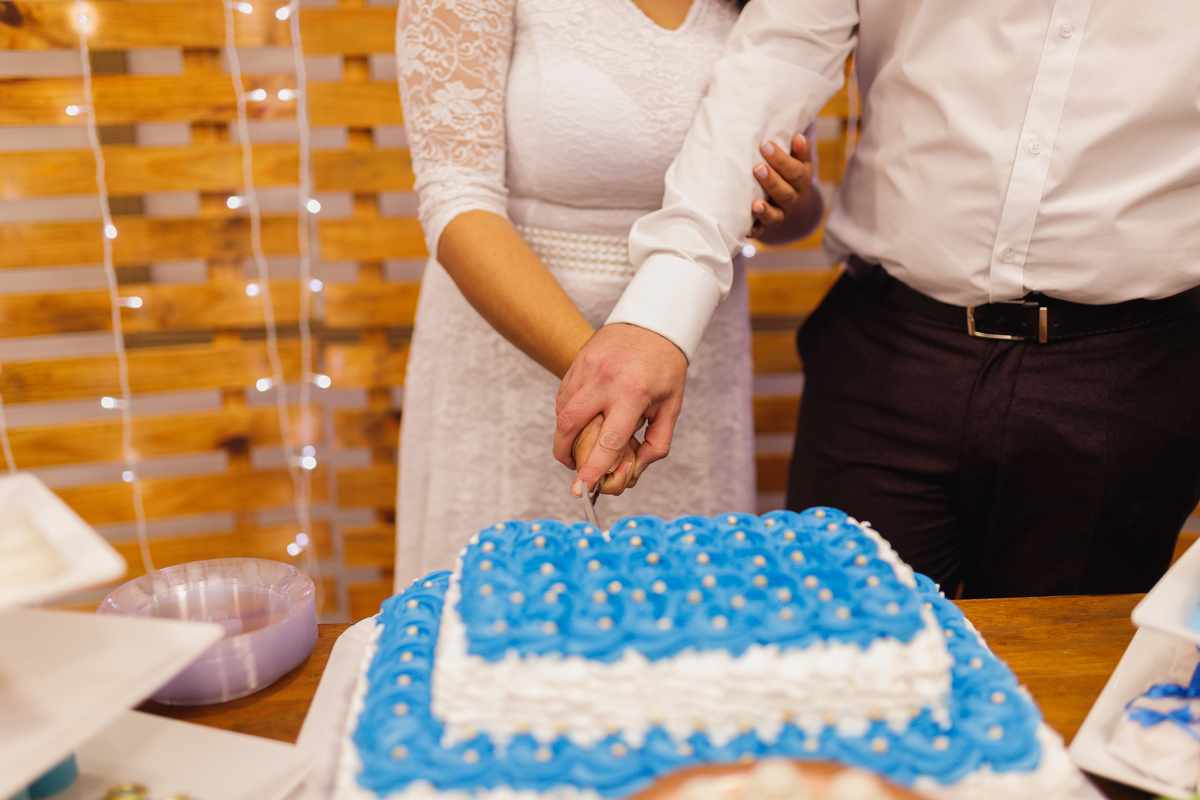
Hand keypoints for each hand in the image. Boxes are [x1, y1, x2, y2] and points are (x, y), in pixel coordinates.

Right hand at [554, 323, 687, 496]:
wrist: (654, 321)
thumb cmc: (665, 367)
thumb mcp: (672, 406)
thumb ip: (657, 442)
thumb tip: (635, 469)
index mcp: (633, 394)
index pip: (607, 441)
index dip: (592, 469)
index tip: (580, 489)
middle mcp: (606, 381)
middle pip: (570, 425)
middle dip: (564, 453)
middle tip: (572, 466)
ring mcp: (588, 368)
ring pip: (562, 411)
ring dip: (565, 433)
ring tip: (581, 440)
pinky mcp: (578, 361)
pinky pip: (564, 395)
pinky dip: (567, 413)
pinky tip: (582, 416)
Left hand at [749, 132, 822, 242]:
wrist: (791, 198)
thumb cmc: (787, 168)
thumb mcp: (796, 157)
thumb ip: (797, 147)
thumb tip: (798, 135)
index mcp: (801, 178)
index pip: (795, 170)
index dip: (783, 159)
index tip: (766, 144)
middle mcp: (794, 197)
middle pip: (786, 192)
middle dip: (772, 180)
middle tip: (757, 167)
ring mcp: (781, 213)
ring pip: (776, 214)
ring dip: (765, 209)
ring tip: (755, 203)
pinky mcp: (767, 225)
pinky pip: (763, 230)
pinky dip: (756, 230)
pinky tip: (748, 230)